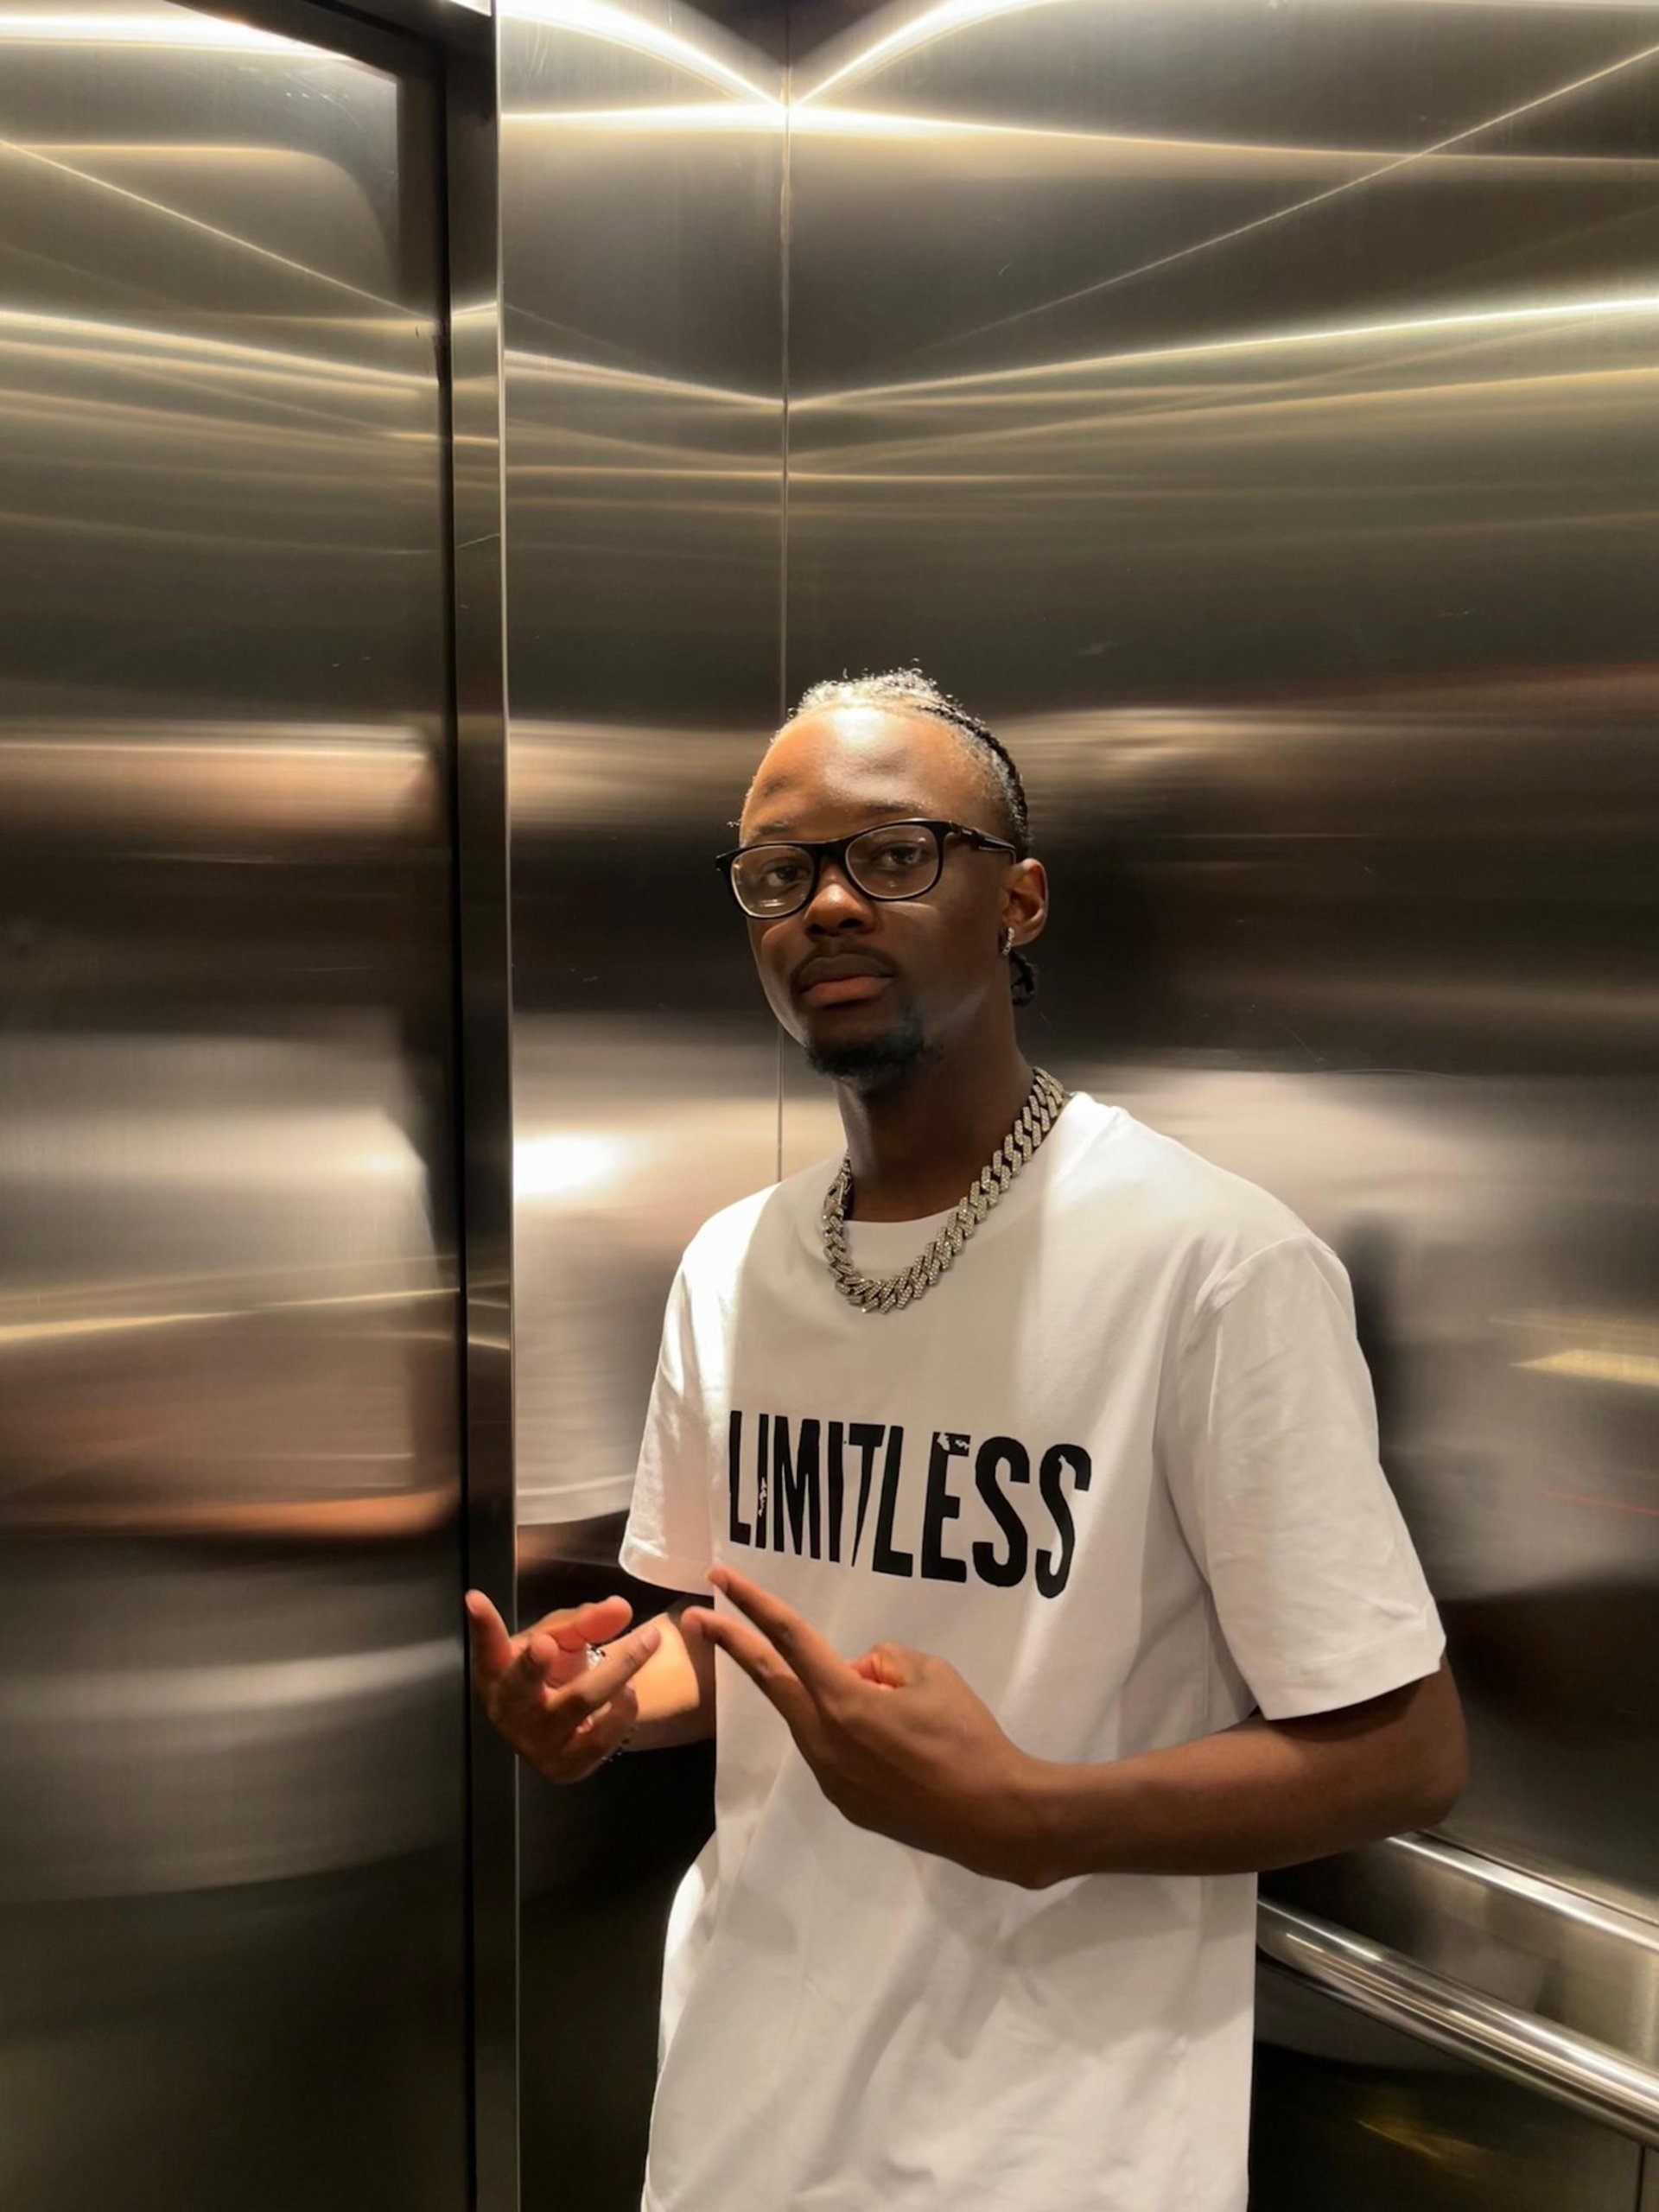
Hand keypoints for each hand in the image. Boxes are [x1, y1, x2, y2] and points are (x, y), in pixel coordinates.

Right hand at [464, 1588, 660, 1783]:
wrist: (557, 1729)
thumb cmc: (550, 1673)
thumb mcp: (561, 1639)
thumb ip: (586, 1621)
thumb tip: (622, 1608)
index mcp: (497, 1671)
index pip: (487, 1646)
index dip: (483, 1625)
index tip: (474, 1600)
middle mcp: (507, 1711)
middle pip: (523, 1686)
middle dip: (534, 1665)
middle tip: (547, 1644)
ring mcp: (534, 1745)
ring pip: (576, 1705)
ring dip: (616, 1672)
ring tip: (641, 1646)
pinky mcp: (565, 1768)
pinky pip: (601, 1739)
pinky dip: (623, 1710)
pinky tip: (628, 1693)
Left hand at [683, 1566, 1045, 1885]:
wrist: (993, 1817)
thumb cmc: (968, 1737)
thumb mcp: (932, 1674)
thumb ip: (885, 1662)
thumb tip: (862, 1675)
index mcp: (843, 1702)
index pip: (789, 1639)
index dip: (753, 1605)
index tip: (719, 1582)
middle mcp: (823, 1741)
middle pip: (772, 1681)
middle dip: (735, 1646)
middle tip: (699, 1620)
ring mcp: (831, 1778)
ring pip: (813, 1717)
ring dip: (829, 1695)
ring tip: (896, 1704)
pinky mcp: (846, 1803)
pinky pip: (836, 1750)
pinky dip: (851, 1731)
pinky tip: (899, 1745)